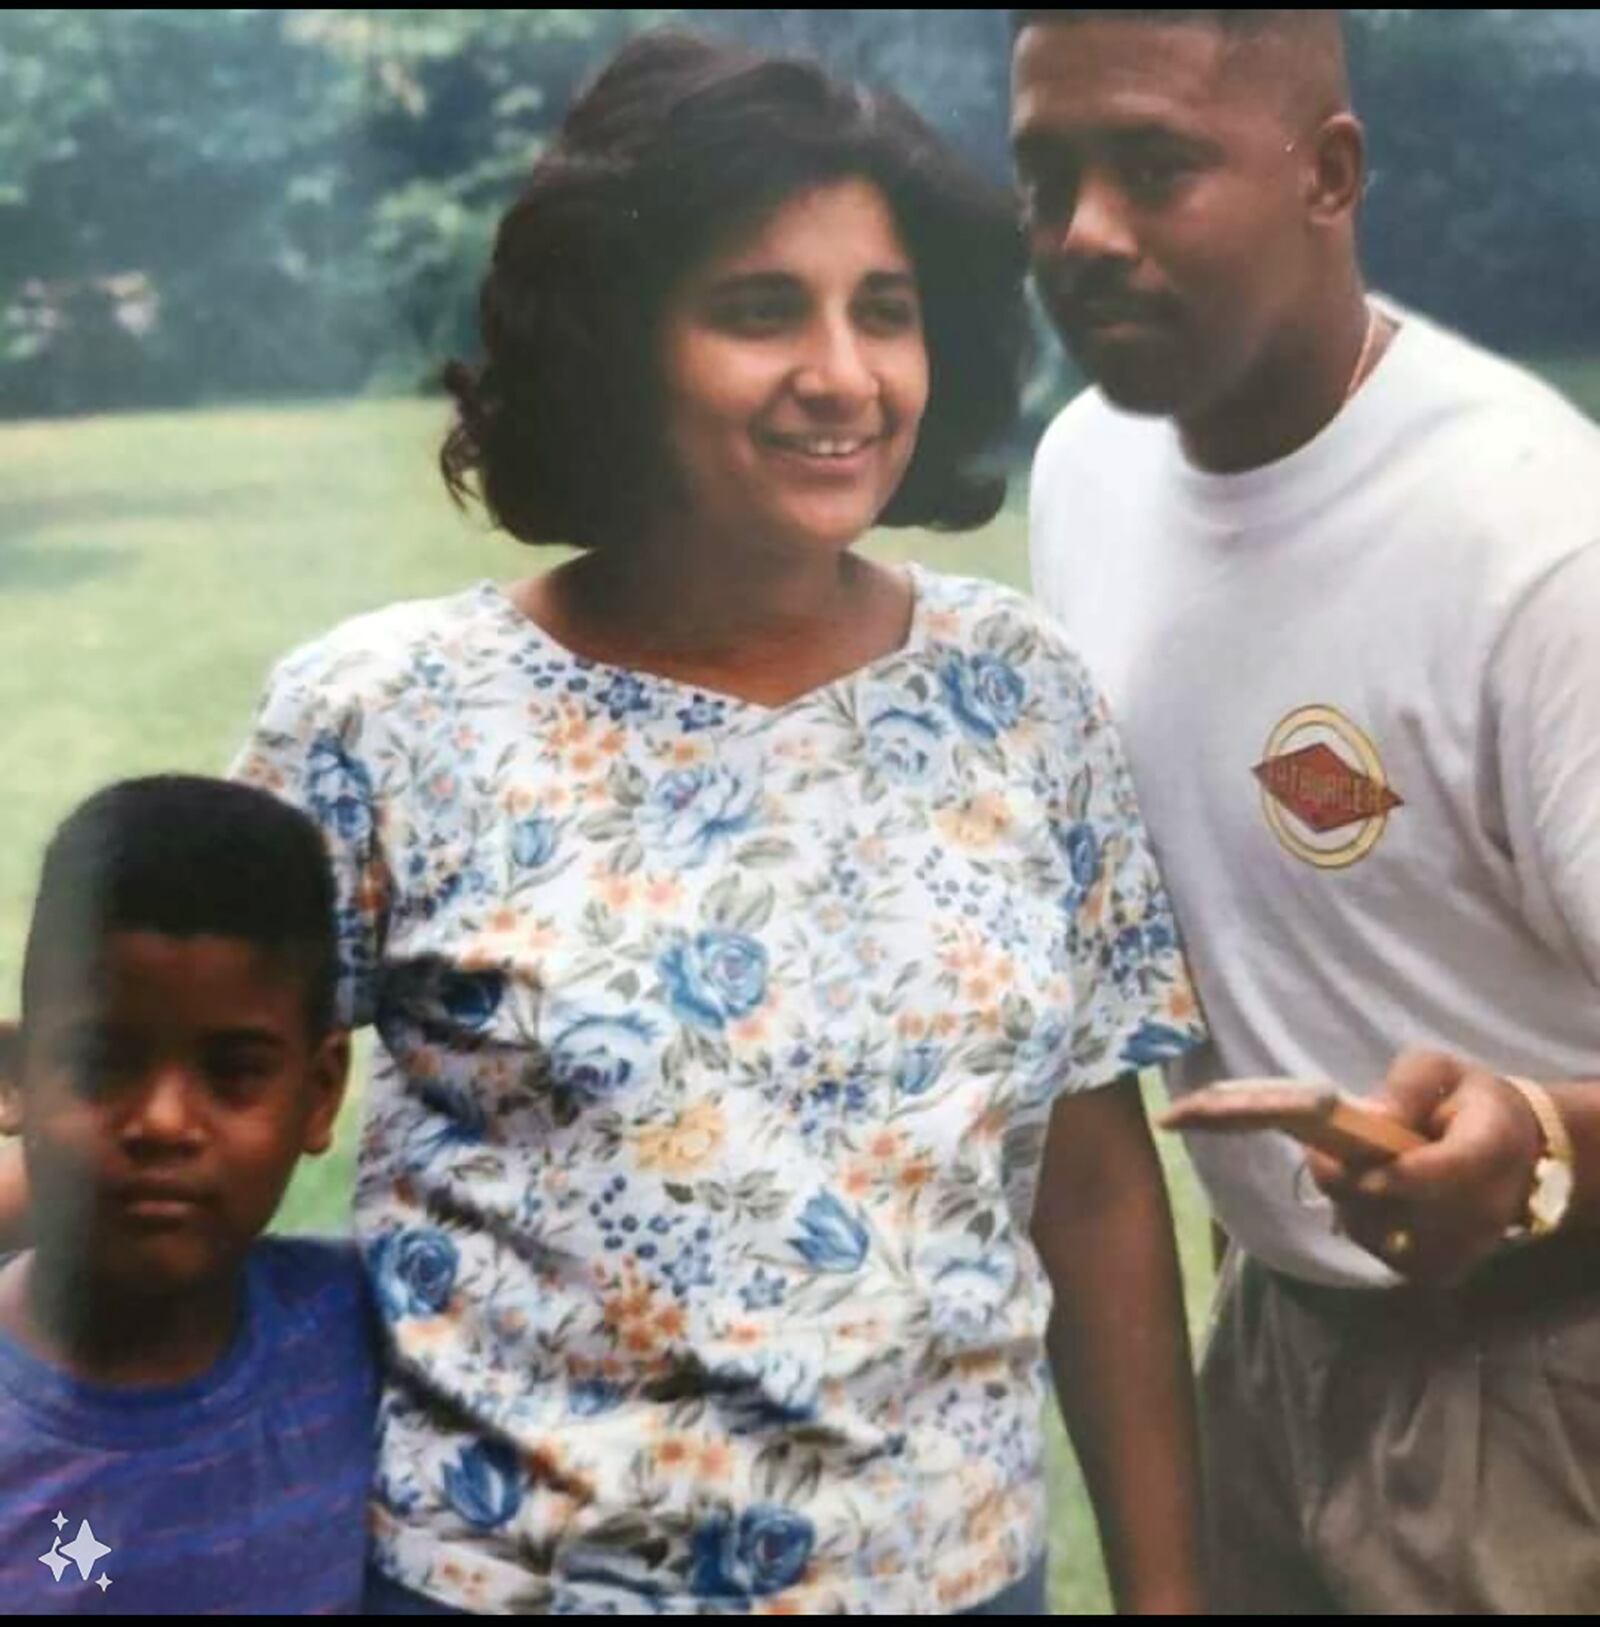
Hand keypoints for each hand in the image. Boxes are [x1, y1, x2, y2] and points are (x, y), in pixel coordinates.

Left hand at [1305, 1049, 1542, 1282]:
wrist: (1511, 1151)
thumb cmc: (1463, 1101)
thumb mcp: (1437, 1071)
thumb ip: (1407, 1087)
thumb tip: (1373, 1115)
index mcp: (1496, 1142)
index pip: (1452, 1170)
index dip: (1402, 1176)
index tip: (1357, 1169)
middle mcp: (1491, 1204)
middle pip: (1412, 1213)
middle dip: (1356, 1186)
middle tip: (1326, 1155)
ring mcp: (1470, 1244)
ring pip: (1391, 1237)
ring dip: (1353, 1205)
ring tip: (1346, 1170)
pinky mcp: (1446, 1266)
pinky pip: (1389, 1257)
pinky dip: (1364, 1228)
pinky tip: (1361, 1198)